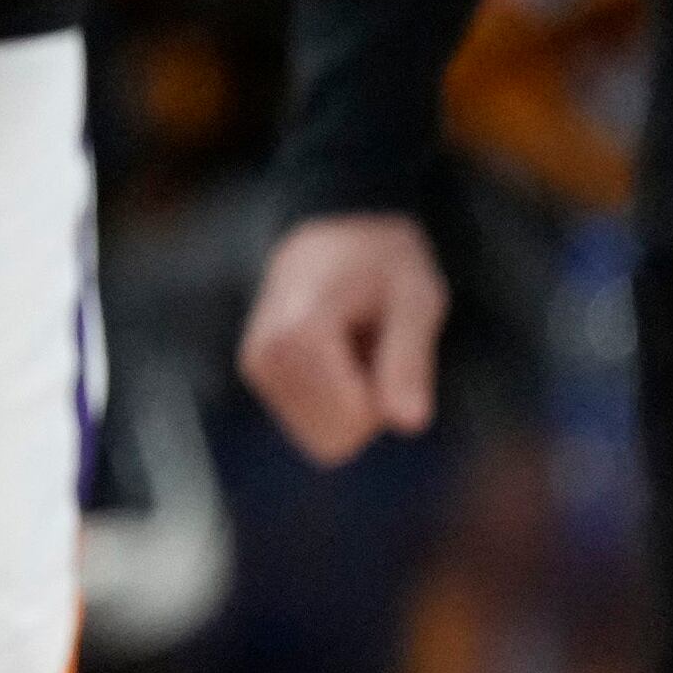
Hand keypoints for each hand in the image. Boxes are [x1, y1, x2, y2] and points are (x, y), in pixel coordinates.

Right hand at [240, 210, 449, 467]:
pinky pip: (312, 424)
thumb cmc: (384, 263)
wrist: (336, 232)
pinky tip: (336, 352)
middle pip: (335, 440)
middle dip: (368, 406)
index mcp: (297, 336)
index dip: (389, 395)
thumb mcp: (417, 301)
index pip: (353, 422)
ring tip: (355, 346)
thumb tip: (409, 425)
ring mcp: (256, 367)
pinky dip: (334, 398)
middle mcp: (263, 356)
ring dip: (352, 401)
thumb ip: (409, 363)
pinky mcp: (258, 374)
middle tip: (374, 348)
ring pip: (322, 438)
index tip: (389, 343)